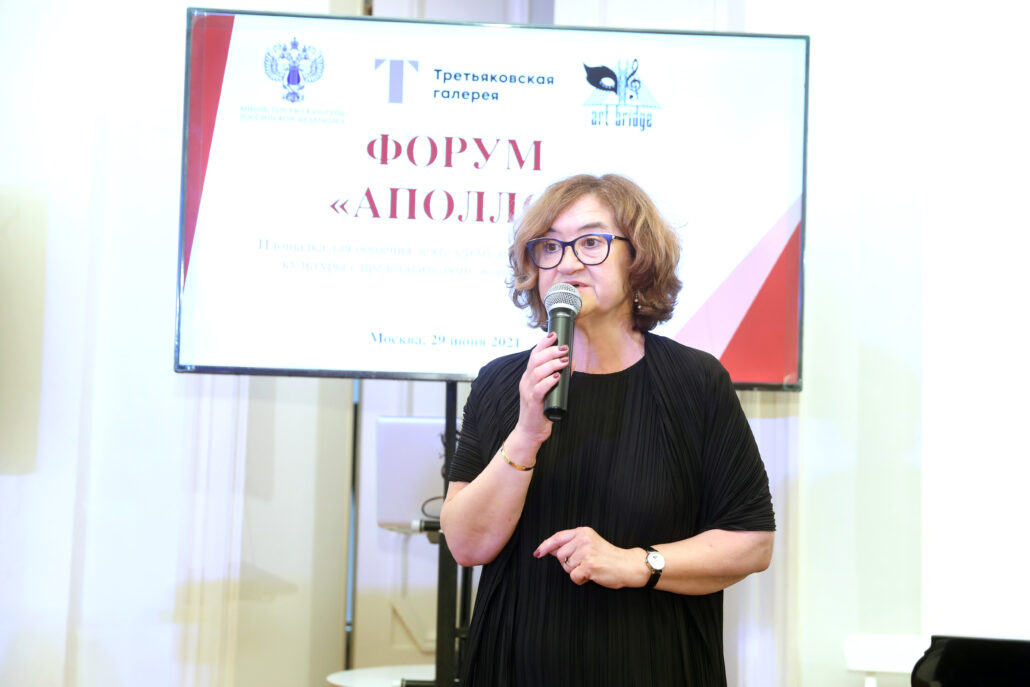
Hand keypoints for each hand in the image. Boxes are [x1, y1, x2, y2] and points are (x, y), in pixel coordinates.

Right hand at [512, 331, 568, 445]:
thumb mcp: (547, 390)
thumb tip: (571, 363)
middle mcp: (526, 381)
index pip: (533, 354)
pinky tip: (557, 377)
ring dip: (553, 363)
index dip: (543, 343)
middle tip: (565, 349)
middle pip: (535, 359)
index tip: (554, 335)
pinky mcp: (533, 402)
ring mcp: (528, 391)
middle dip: (551, 351)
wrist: (530, 431)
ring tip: (564, 361)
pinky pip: (539, 388)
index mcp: (528, 377)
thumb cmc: (540, 411)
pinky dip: (549, 381)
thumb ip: (556, 377)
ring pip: (537, 371)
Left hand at [533, 526, 647, 588]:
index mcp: (583, 532)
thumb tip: (550, 549)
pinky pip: (574, 577)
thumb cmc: (609, 557)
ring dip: (575, 572)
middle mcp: (583, 539)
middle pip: (560, 556)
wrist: (628, 565)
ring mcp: (586, 552)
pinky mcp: (589, 565)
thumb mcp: (590, 544)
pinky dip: (581, 580)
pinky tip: (592, 575)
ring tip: (590, 568)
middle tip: (584, 564)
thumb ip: (571, 544)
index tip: (537, 553)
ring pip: (566, 567)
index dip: (545, 546)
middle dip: (568, 564)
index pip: (558, 537)